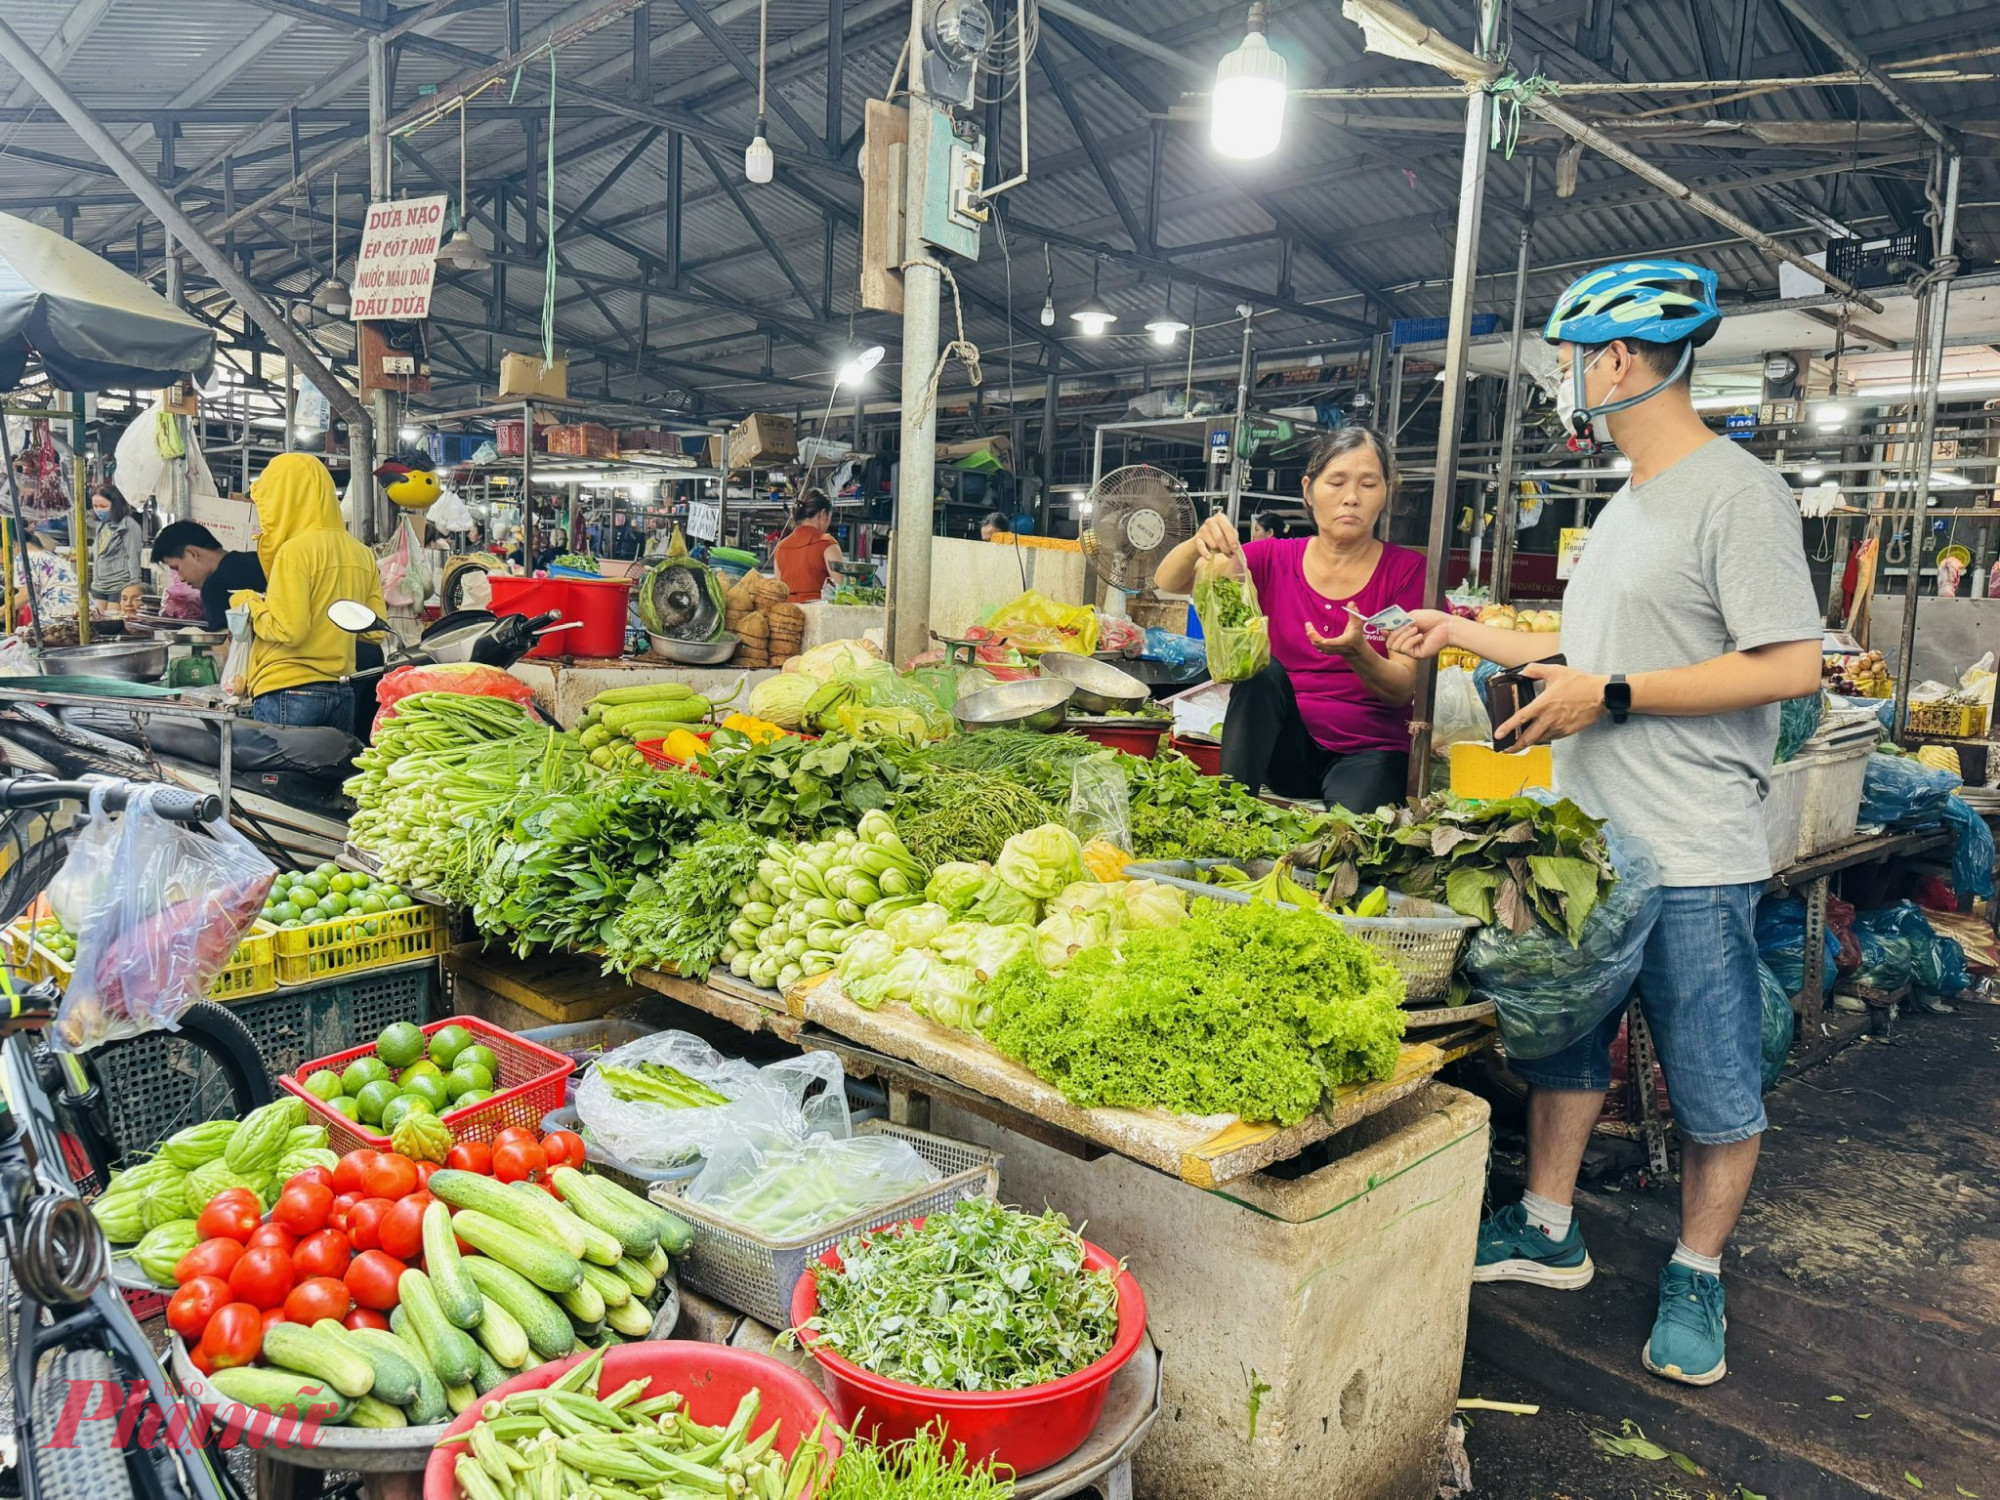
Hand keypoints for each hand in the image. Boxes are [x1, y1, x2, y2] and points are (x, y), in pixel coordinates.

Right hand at [1191, 512, 1240, 561]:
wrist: (1203, 539)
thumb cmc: (1218, 535)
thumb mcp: (1228, 534)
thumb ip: (1233, 538)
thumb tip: (1234, 546)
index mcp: (1220, 518)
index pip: (1227, 528)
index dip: (1232, 539)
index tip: (1235, 548)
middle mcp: (1210, 521)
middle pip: (1220, 537)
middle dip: (1226, 548)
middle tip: (1229, 553)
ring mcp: (1202, 529)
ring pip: (1213, 544)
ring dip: (1218, 550)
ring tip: (1219, 550)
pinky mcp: (1197, 538)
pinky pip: (1202, 547)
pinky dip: (1206, 554)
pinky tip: (1209, 557)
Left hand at [1304, 609, 1365, 657]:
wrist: (1358, 650)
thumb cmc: (1357, 636)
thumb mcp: (1357, 624)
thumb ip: (1354, 613)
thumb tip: (1351, 603)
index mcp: (1343, 642)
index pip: (1332, 643)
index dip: (1323, 641)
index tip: (1315, 634)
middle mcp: (1336, 648)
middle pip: (1322, 645)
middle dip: (1313, 636)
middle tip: (1308, 625)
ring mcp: (1331, 651)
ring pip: (1319, 646)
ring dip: (1312, 637)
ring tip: (1308, 626)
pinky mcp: (1328, 651)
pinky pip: (1319, 647)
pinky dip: (1314, 640)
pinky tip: (1311, 632)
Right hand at [1386, 608, 1454, 659]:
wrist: (1447, 626)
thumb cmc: (1433, 620)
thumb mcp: (1412, 616)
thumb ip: (1399, 622)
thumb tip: (1385, 627)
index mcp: (1406, 634)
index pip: (1390, 637)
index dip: (1386, 632)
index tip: (1384, 627)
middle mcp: (1407, 643)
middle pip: (1389, 643)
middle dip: (1395, 633)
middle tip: (1404, 626)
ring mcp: (1412, 650)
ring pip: (1396, 646)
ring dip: (1404, 635)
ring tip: (1415, 629)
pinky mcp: (1417, 655)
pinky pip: (1405, 649)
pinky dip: (1411, 640)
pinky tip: (1420, 636)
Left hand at [1496, 662, 1610, 747]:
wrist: (1602, 695)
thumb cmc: (1580, 683)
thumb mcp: (1556, 671)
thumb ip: (1536, 670)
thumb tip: (1523, 671)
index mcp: (1544, 704)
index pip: (1521, 718)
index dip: (1507, 727)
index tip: (1497, 735)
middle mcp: (1550, 718)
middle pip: (1528, 738)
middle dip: (1515, 746)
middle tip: (1506, 748)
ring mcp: (1559, 727)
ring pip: (1539, 739)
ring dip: (1528, 743)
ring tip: (1519, 743)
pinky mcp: (1567, 732)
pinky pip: (1551, 737)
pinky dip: (1543, 738)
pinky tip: (1539, 735)